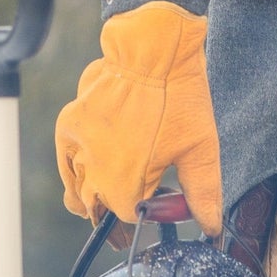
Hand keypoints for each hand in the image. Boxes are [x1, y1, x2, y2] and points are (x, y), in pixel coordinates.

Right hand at [54, 1, 222, 233]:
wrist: (151, 50)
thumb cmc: (179, 97)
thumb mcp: (201, 149)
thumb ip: (203, 194)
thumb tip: (211, 226)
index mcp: (125, 181)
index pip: (127, 217)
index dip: (143, 217)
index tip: (157, 209)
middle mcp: (94, 169)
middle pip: (98, 208)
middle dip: (115, 215)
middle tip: (131, 214)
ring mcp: (77, 147)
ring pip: (76, 192)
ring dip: (91, 199)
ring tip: (109, 198)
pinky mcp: (68, 126)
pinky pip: (65, 163)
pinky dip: (75, 174)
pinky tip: (91, 173)